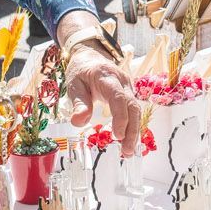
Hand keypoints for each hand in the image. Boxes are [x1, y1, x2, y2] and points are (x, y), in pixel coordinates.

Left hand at [58, 19, 144, 154]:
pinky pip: (134, 111)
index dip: (121, 118)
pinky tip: (129, 141)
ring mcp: (128, 87)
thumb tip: (78, 123)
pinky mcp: (129, 94)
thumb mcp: (73, 85)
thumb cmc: (80, 72)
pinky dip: (133, 127)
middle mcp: (122, 81)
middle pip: (133, 106)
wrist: (90, 58)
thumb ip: (78, 103)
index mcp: (107, 77)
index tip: (117, 136)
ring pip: (136, 110)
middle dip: (132, 130)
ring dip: (134, 131)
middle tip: (126, 151)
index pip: (119, 98)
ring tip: (127, 151)